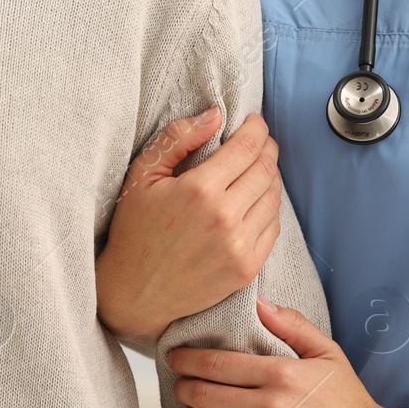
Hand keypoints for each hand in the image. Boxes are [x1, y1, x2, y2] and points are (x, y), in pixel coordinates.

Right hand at [95, 108, 282, 350]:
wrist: (134, 293)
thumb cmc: (134, 231)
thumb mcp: (142, 176)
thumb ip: (178, 138)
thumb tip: (215, 115)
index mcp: (200, 190)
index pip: (247, 146)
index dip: (256, 128)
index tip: (254, 123)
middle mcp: (225, 217)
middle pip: (266, 168)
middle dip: (266, 148)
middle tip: (259, 142)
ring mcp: (239, 245)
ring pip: (274, 196)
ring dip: (270, 177)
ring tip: (256, 170)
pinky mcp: (247, 268)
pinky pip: (273, 227)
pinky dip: (269, 209)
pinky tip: (253, 203)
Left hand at [167, 299, 402, 407]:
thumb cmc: (350, 402)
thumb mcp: (327, 354)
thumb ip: (292, 325)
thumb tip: (257, 302)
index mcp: (282, 373)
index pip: (216, 363)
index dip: (187, 360)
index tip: (175, 359)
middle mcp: (272, 407)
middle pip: (204, 395)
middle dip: (183, 389)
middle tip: (180, 387)